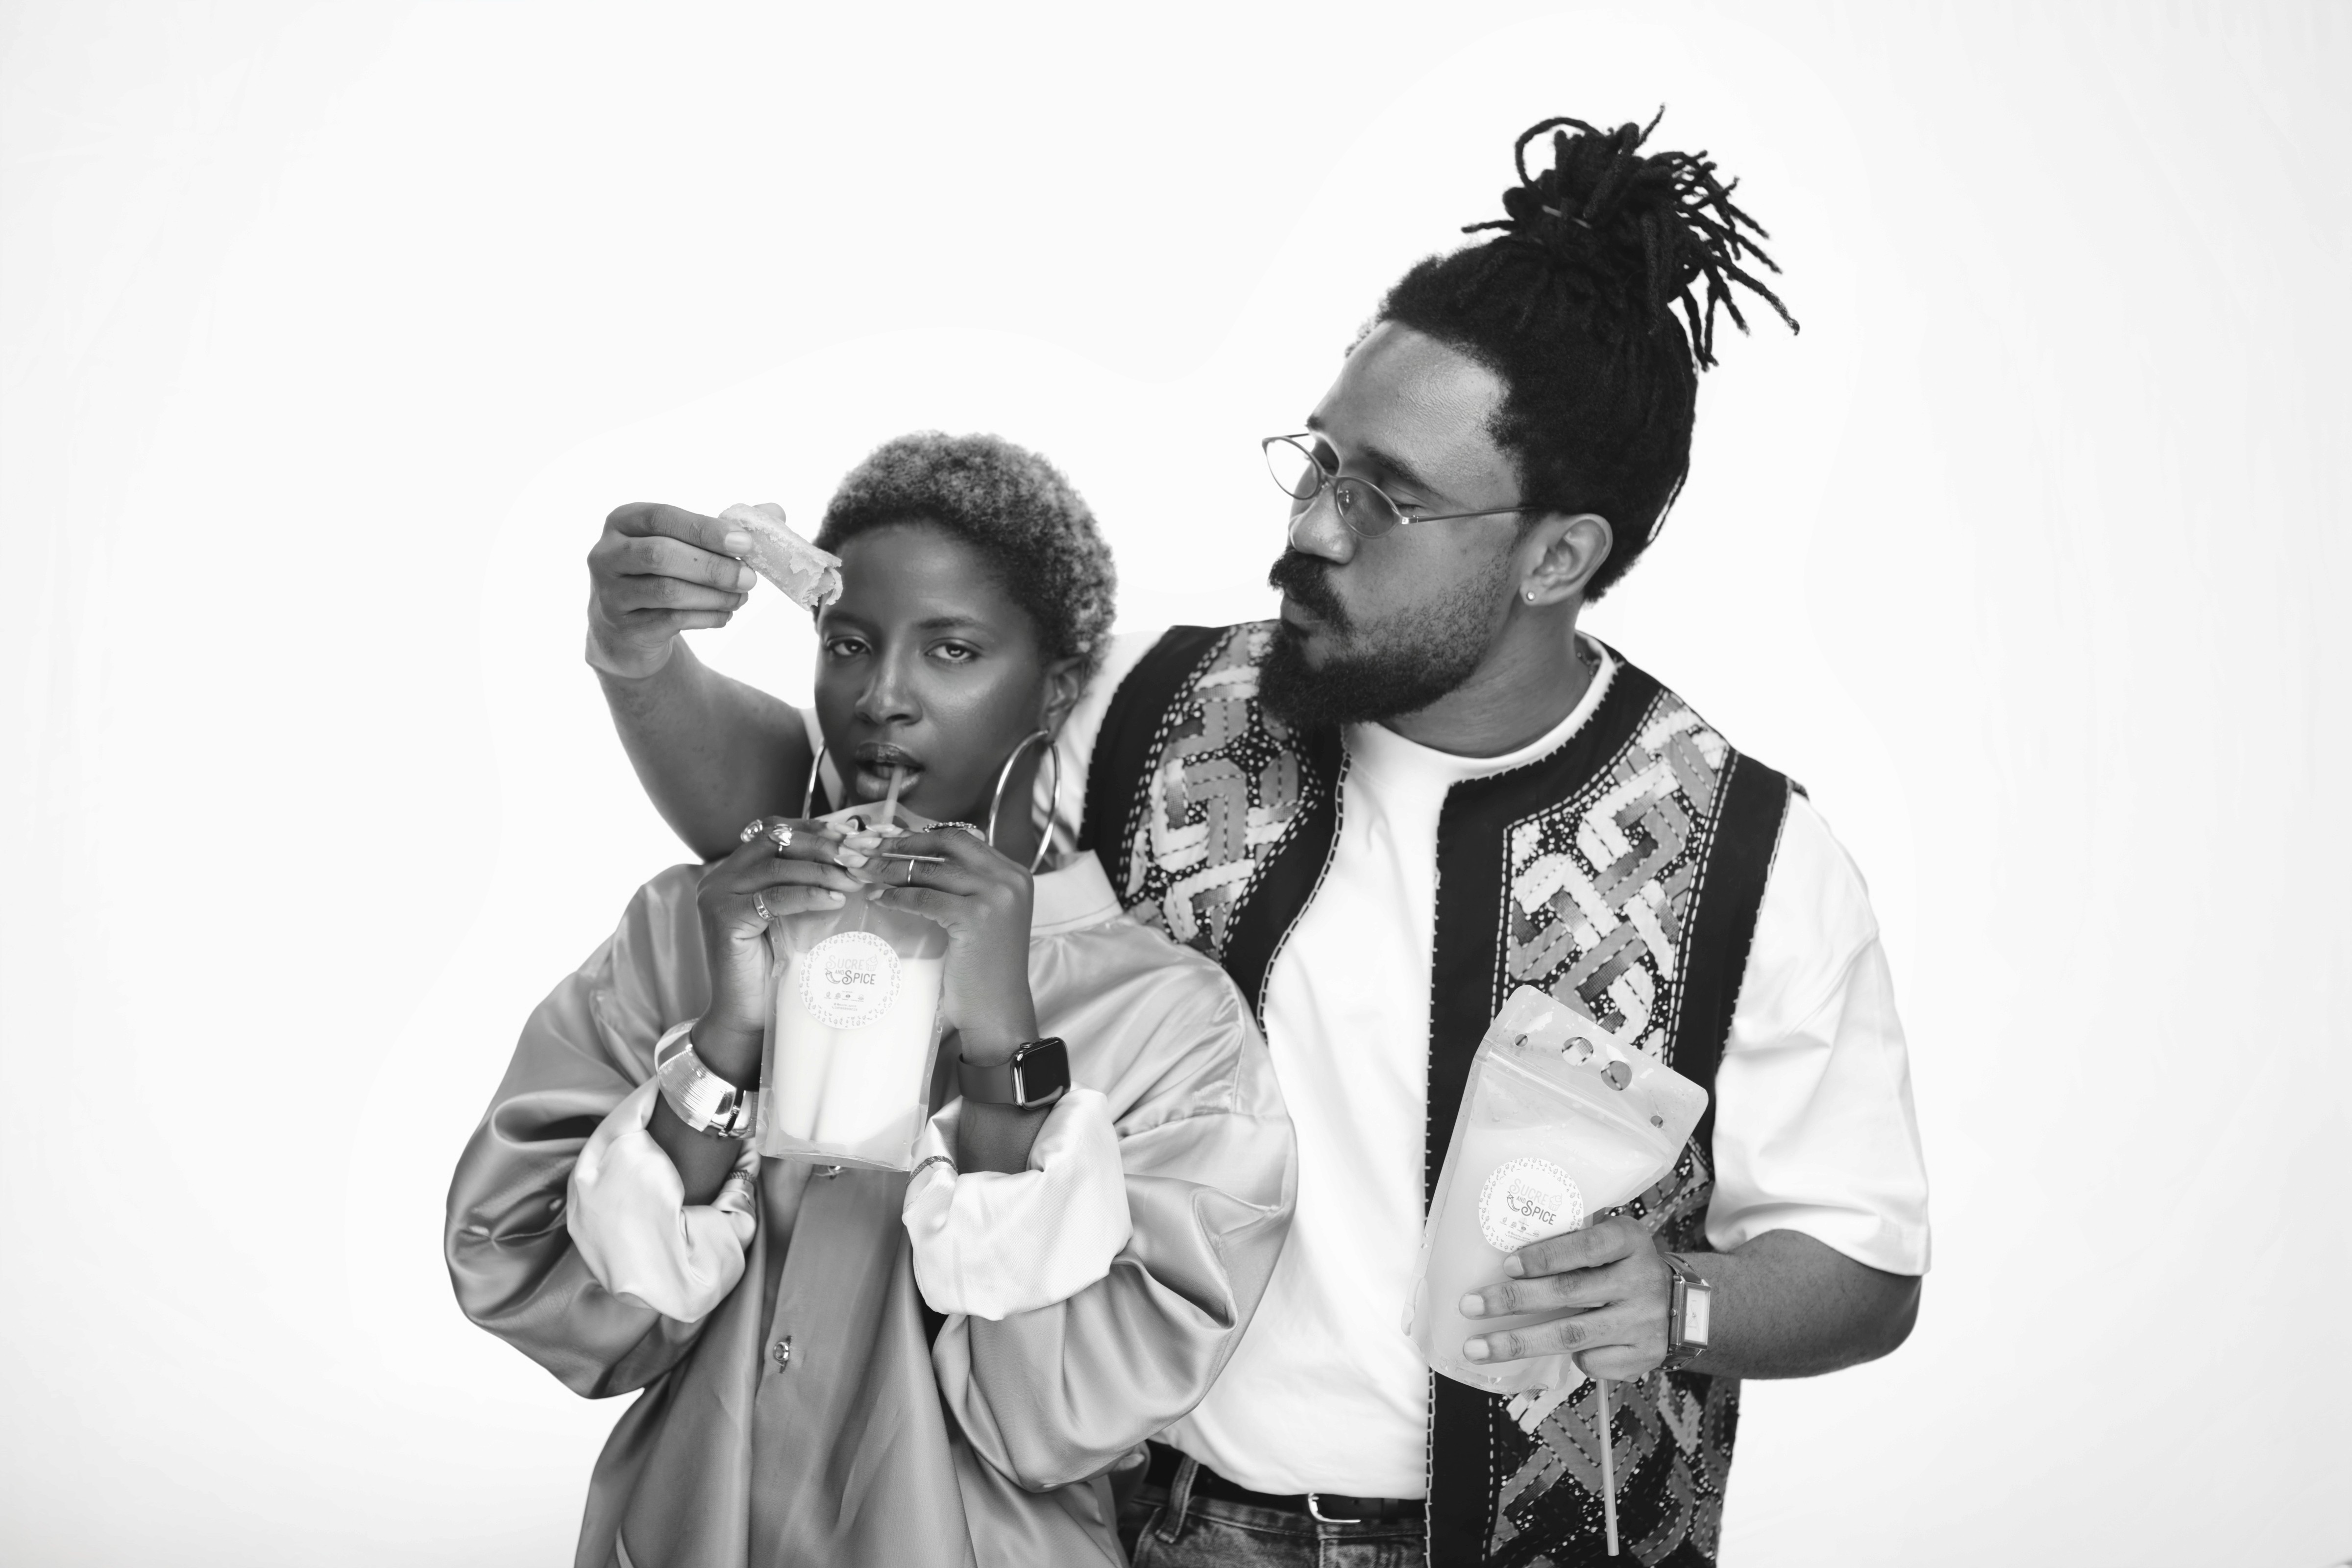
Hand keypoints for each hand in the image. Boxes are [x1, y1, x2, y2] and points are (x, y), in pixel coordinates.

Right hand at [587, 503, 761, 677]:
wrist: (627, 629)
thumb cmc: (665, 572)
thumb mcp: (688, 544)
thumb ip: (728, 527)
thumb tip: (775, 511)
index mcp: (623, 521)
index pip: (662, 517)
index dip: (705, 529)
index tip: (746, 543)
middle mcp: (607, 554)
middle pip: (661, 555)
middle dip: (713, 567)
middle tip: (751, 577)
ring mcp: (610, 593)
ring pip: (667, 592)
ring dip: (714, 595)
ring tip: (742, 597)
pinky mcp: (623, 627)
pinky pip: (670, 621)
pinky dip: (707, 617)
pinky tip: (726, 614)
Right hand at [693, 818, 870, 1079]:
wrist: (745, 1015)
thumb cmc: (773, 968)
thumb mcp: (792, 916)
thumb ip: (805, 884)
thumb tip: (851, 857)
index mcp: (734, 871)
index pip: (775, 832)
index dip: (815, 830)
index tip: (854, 836)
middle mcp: (720, 878)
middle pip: (775, 840)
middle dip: (823, 844)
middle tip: (860, 855)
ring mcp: (718, 896)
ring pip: (777, 866)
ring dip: (823, 869)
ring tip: (856, 879)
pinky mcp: (725, 919)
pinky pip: (774, 897)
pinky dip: (808, 895)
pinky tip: (835, 900)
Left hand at [859, 826, 1037, 1060]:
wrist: (998, 1010)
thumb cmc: (985, 969)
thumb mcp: (982, 916)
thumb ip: (964, 887)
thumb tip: (916, 862)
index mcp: (1013, 874)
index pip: (961, 838)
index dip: (921, 836)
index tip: (888, 838)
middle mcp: (1009, 879)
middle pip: (946, 843)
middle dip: (902, 843)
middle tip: (868, 846)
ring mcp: (996, 896)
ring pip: (931, 870)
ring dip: (890, 868)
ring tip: (862, 871)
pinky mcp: (976, 918)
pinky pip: (924, 898)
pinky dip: (897, 896)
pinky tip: (877, 898)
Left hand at [1457, 1216, 1674, 1378]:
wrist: (1682, 1305)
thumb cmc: (1623, 1266)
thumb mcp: (1609, 1241)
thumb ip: (1572, 1245)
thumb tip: (1507, 1263)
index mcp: (1629, 1241)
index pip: (1587, 1247)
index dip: (1546, 1257)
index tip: (1506, 1265)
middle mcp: (1641, 1280)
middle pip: (1569, 1294)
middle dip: (1514, 1300)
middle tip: (1470, 1306)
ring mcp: (1644, 1322)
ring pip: (1572, 1335)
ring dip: (1518, 1342)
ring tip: (1476, 1347)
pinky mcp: (1643, 1356)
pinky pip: (1590, 1362)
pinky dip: (1566, 1359)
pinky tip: (1554, 1350)